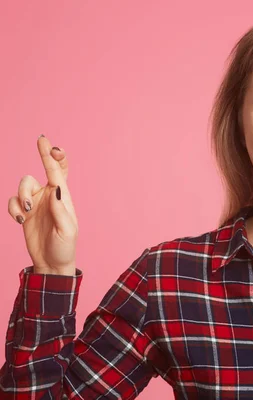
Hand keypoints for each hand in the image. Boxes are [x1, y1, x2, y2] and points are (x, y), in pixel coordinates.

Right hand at [7, 135, 77, 274]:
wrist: (52, 263)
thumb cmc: (64, 246)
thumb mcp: (66, 229)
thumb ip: (60, 209)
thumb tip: (55, 189)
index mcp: (63, 197)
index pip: (60, 172)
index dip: (56, 156)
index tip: (51, 145)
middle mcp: (50, 196)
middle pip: (44, 170)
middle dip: (44, 155)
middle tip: (41, 140)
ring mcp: (36, 203)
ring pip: (24, 184)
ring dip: (22, 194)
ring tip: (27, 210)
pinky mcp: (24, 212)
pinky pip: (13, 201)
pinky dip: (13, 208)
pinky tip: (20, 219)